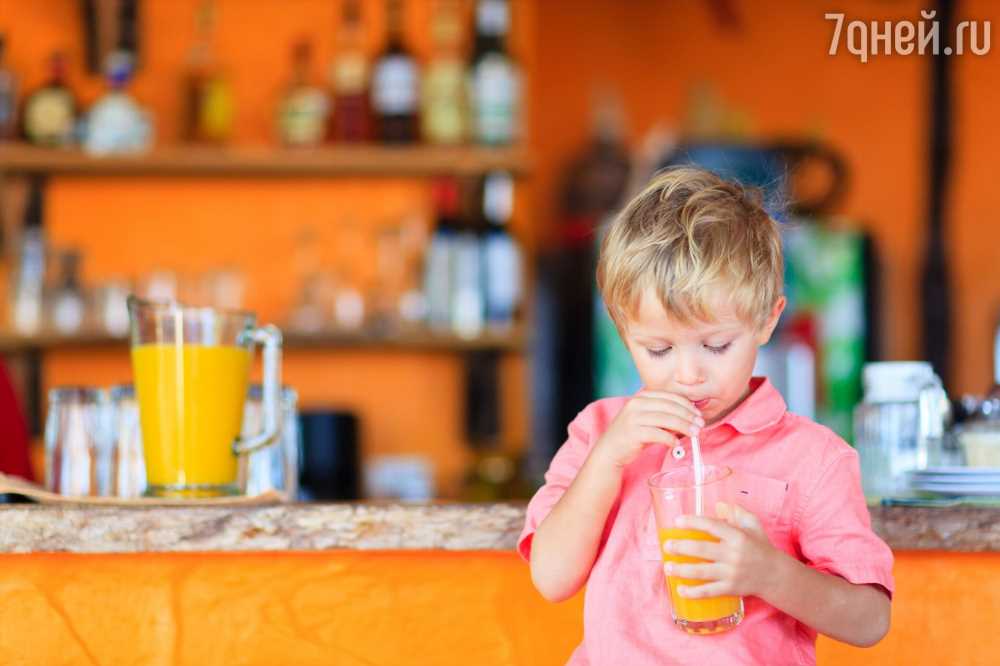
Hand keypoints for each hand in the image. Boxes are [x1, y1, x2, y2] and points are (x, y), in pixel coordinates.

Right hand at [592, 390, 703, 468]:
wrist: (610, 450)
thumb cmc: (632, 435)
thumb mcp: (648, 420)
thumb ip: (665, 416)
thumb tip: (691, 418)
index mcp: (641, 396)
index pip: (670, 396)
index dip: (687, 405)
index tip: (698, 414)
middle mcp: (636, 403)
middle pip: (670, 406)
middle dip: (689, 416)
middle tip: (700, 425)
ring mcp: (634, 417)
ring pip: (667, 419)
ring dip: (684, 427)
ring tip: (694, 434)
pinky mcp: (633, 432)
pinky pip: (658, 434)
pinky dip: (670, 439)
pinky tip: (676, 444)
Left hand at [662, 502, 781, 598]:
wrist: (776, 575)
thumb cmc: (761, 547)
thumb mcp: (753, 525)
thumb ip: (737, 512)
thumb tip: (718, 504)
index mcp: (738, 536)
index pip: (712, 526)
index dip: (693, 522)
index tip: (677, 521)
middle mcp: (734, 554)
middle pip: (702, 549)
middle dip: (681, 547)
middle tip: (666, 546)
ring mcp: (732, 573)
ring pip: (702, 571)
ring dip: (682, 570)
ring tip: (667, 567)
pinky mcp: (731, 589)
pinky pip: (709, 591)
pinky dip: (693, 592)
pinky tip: (680, 590)